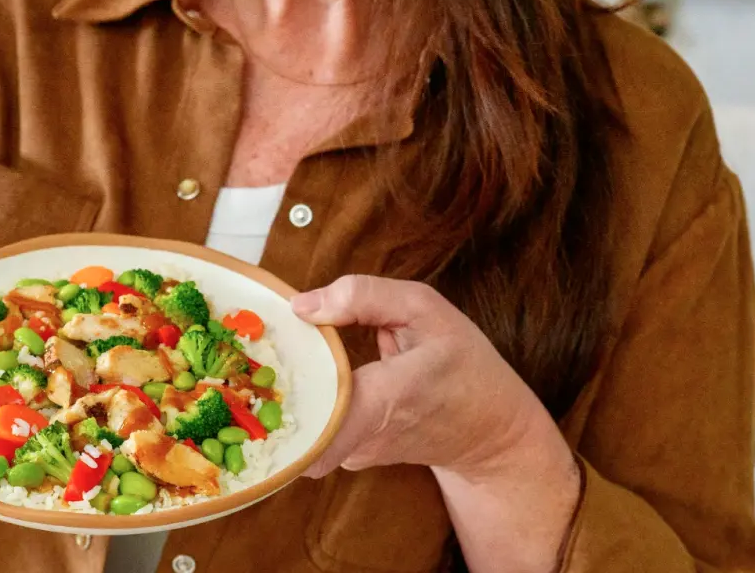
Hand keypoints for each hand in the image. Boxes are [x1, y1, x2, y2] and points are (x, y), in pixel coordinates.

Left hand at [289, 275, 568, 481]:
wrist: (492, 431)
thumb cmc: (464, 365)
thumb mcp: (427, 310)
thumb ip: (363, 296)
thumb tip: (302, 305)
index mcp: (386, 397)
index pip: (319, 423)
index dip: (282, 401)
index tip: (264, 368)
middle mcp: (364, 437)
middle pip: (293, 421)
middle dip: (272, 391)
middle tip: (262, 356)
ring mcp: (357, 454)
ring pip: (302, 425)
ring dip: (293, 394)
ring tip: (295, 362)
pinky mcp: (353, 458)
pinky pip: (318, 429)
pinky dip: (313, 405)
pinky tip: (325, 382)